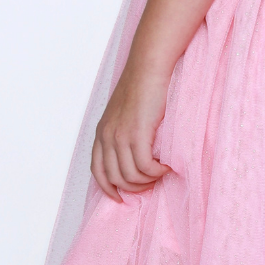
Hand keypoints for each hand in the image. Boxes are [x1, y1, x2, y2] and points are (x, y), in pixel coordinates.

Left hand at [91, 60, 172, 203]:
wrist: (148, 66)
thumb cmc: (142, 86)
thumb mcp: (123, 112)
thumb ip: (123, 132)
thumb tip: (135, 154)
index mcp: (101, 132)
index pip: (97, 171)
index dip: (108, 189)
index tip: (122, 197)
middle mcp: (106, 136)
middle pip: (115, 179)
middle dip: (135, 188)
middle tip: (152, 183)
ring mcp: (119, 136)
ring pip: (131, 176)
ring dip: (149, 180)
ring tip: (162, 173)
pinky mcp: (136, 133)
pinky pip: (145, 167)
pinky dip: (157, 172)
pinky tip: (167, 166)